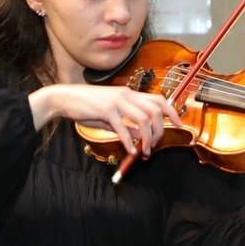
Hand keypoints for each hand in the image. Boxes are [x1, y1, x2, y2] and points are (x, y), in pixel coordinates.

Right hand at [29, 84, 181, 155]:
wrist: (65, 98)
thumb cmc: (88, 107)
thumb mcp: (111, 114)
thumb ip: (126, 123)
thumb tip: (140, 135)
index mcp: (130, 94)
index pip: (158, 99)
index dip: (172, 111)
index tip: (179, 124)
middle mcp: (126, 95)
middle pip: (155, 110)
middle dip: (160, 130)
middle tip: (153, 145)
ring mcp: (117, 101)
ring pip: (142, 119)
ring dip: (146, 138)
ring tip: (143, 151)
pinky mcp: (105, 110)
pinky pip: (122, 128)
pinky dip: (128, 141)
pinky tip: (129, 150)